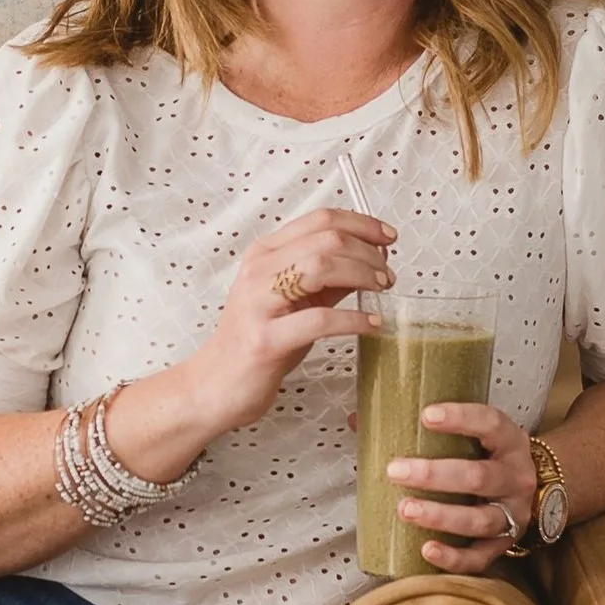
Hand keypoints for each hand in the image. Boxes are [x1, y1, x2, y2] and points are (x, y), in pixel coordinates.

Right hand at [181, 208, 392, 433]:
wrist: (216, 384)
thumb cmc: (257, 342)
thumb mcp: (293, 300)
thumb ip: (328, 279)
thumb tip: (371, 259)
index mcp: (264, 255)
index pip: (319, 220)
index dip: (361, 224)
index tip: (387, 236)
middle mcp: (258, 272)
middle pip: (326, 240)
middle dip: (368, 252)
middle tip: (386, 272)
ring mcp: (259, 304)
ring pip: (321, 267)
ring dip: (362, 275)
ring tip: (381, 289)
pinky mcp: (266, 339)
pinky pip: (320, 320)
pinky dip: (354, 319)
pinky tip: (371, 324)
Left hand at [385, 400, 537, 574]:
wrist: (534, 490)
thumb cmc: (486, 455)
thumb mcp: (471, 434)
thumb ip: (423, 426)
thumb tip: (358, 420)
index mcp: (508, 441)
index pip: (490, 423)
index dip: (461, 418)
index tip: (426, 416)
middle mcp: (515, 477)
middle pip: (479, 476)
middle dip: (435, 475)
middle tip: (395, 471)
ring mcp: (513, 514)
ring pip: (480, 519)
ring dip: (440, 516)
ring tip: (405, 510)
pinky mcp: (503, 545)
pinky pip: (479, 557)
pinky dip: (453, 557)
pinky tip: (427, 550)